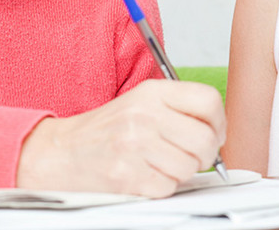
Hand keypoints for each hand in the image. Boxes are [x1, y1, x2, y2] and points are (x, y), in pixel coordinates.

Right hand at [15, 79, 224, 196]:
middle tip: (191, 156)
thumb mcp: (140, 103)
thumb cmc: (104, 131)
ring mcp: (136, 145)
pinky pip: (169, 187)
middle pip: (206, 138)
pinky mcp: (128, 175)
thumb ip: (177, 108)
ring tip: (159, 164)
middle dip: (206, 154)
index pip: (208, 100)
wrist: (60, 153)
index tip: (214, 132)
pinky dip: (162, 186)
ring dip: (181, 172)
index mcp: (151, 92)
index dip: (219, 122)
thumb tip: (217, 128)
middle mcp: (145, 115)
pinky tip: (145, 176)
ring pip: (190, 166)